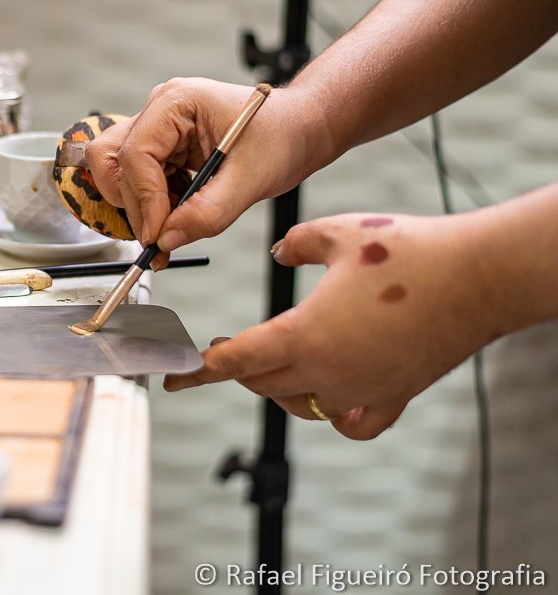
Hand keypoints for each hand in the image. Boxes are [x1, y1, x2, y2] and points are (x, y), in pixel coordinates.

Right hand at [83, 78, 323, 250]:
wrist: (300, 129)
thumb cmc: (283, 136)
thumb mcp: (251, 180)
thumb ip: (207, 213)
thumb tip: (166, 240)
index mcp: (177, 101)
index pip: (135, 154)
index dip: (143, 200)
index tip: (157, 236)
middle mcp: (159, 110)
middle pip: (111, 160)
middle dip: (132, 203)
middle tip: (157, 237)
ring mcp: (157, 127)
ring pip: (116, 172)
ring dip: (139, 205)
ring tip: (175, 222)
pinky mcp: (161, 147)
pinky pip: (136, 181)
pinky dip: (151, 205)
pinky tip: (182, 212)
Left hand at [163, 211, 502, 438]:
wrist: (478, 275)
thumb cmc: (409, 249)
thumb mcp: (336, 232)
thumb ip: (297, 242)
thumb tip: (281, 251)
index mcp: (303, 334)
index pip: (235, 361)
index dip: (198, 370)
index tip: (174, 379)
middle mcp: (328, 371)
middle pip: (262, 383)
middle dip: (237, 367)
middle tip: (225, 349)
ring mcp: (362, 388)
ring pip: (300, 404)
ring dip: (277, 386)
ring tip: (272, 361)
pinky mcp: (395, 394)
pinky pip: (352, 421)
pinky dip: (333, 413)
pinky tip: (328, 394)